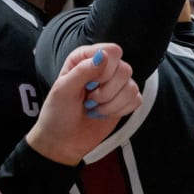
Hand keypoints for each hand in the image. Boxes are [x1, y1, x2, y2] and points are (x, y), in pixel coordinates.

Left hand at [25, 44, 141, 164]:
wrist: (62, 141)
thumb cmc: (57, 114)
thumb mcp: (63, 90)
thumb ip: (83, 70)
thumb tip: (104, 55)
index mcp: (86, 58)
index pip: (112, 52)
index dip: (105, 69)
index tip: (89, 84)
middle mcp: (104, 68)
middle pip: (125, 69)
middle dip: (107, 91)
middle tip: (89, 99)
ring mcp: (116, 84)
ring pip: (132, 86)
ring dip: (111, 104)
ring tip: (94, 108)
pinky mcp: (125, 100)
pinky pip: (136, 100)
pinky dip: (120, 110)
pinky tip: (104, 113)